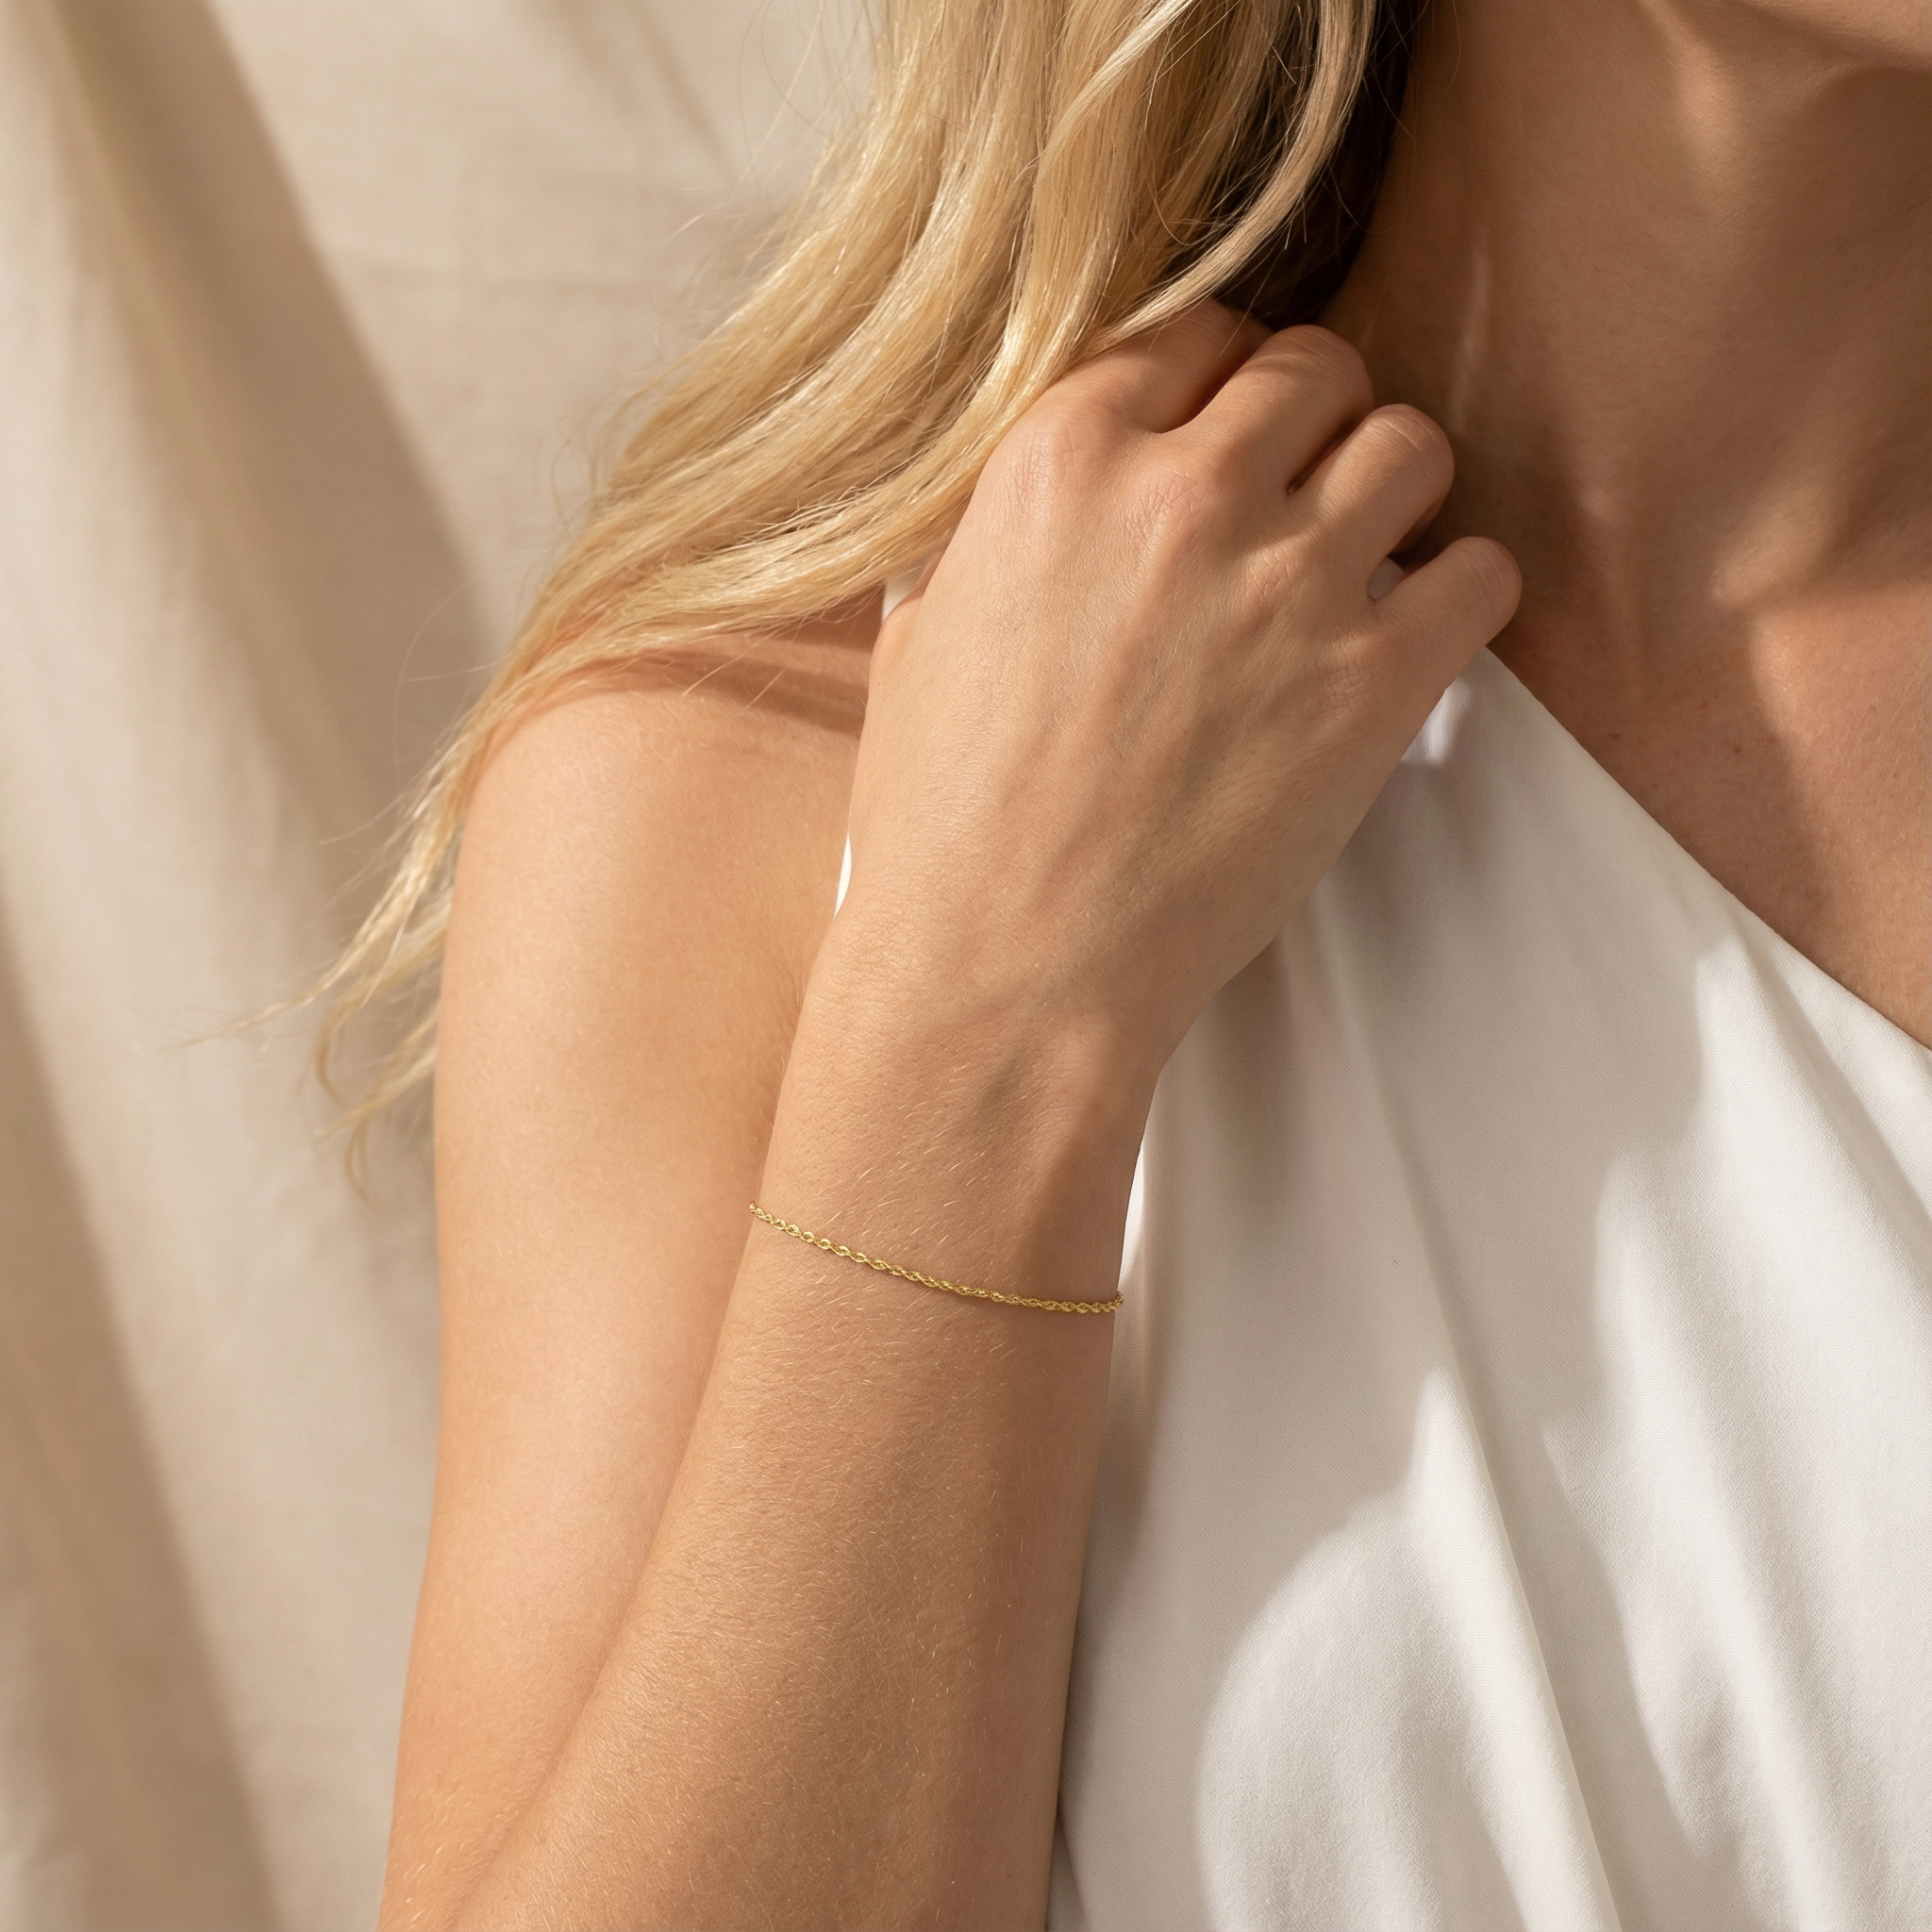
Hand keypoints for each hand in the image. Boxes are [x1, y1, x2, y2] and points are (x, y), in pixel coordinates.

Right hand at [834, 302, 1519, 1092]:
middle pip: (1315, 369)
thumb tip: (1044, 503)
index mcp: (1061, 459)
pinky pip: (1482, 571)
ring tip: (1361, 556)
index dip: (1218, 380)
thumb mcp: (924, 634)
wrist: (1006, 966)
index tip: (1228, 429)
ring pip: (1412, 444)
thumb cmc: (944, 821)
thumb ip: (999, 533)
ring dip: (1391, 490)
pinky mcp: (1372, 683)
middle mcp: (1185, 493)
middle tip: (1299, 493)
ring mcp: (1289, 584)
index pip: (1194, 334)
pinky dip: (1458, 592)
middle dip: (1312, 421)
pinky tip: (1408, 635)